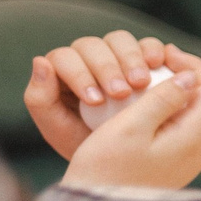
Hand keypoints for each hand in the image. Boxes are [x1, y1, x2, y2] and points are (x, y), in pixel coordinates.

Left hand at [26, 28, 184, 159]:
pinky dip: (155, 51)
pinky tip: (159, 66)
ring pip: (120, 39)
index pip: (65, 57)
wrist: (121, 160)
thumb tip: (40, 61)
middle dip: (107, 68)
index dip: (80, 75)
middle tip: (122, 93)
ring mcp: (118, 55)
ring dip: (131, 58)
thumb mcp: (57, 129)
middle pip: (93, 45)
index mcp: (62, 71)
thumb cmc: (84, 145)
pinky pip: (150, 45)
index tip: (97, 101)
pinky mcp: (145, 58)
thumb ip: (40, 98)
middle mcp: (88, 58)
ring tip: (142, 83)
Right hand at [57, 51, 200, 189]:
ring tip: (157, 79)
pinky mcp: (179, 164)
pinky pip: (192, 127)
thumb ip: (162, 99)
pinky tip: (152, 103)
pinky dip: (181, 108)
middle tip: (164, 62)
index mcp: (194, 139)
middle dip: (196, 75)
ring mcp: (192, 159)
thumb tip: (190, 78)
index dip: (194, 65)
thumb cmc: (105, 169)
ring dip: (189, 92)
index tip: (165, 54)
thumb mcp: (129, 128)